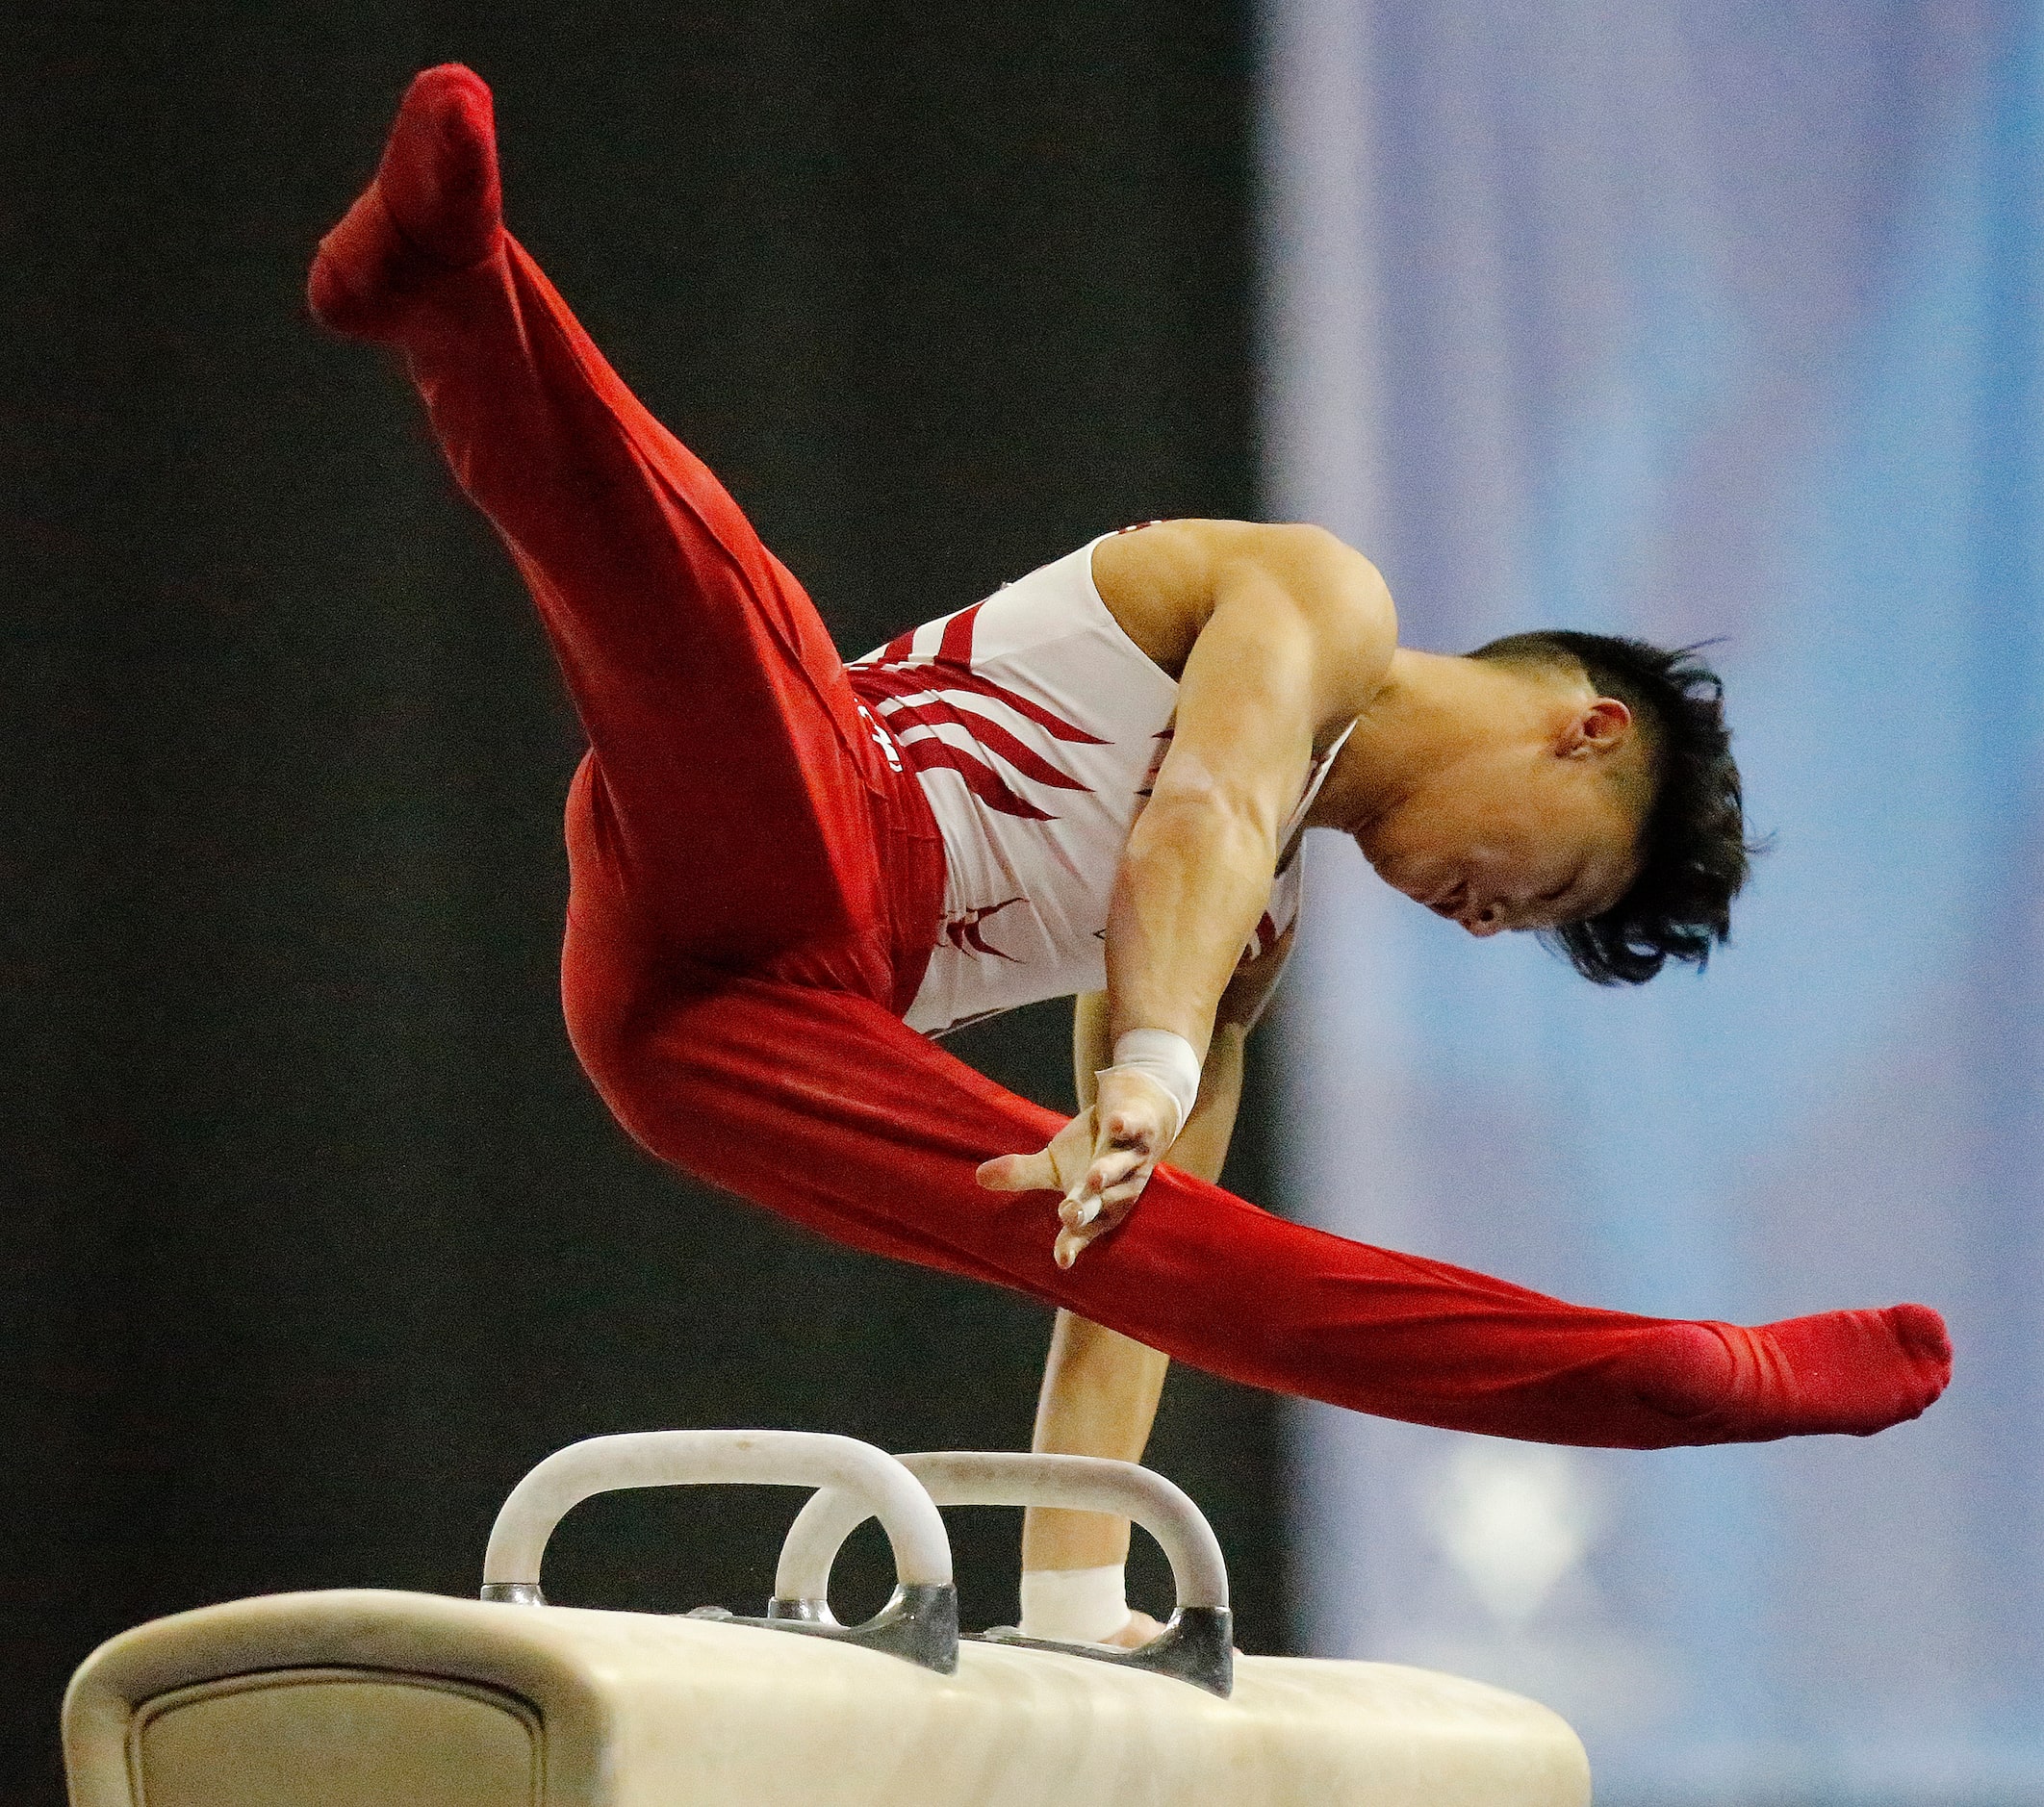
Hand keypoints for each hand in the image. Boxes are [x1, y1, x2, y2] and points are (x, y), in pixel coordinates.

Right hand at [976, 1067, 1178, 1266]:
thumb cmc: (1093, 1149)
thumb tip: (978, 1177)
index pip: (1082, 1229)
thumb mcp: (1055, 1164)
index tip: (1062, 1260)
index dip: (1073, 1243)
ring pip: (1119, 1167)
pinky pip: (1135, 1127)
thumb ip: (1021, 1175)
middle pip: (1101, 1202)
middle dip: (1086, 1209)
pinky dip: (1127, 1126)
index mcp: (1095, 1203)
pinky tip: (1116, 1124)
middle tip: (1069, 1215)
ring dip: (1107, 1173)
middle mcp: (1117, 1186)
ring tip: (1091, 1178)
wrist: (1138, 1112)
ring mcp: (1132, 1157)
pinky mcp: (1141, 1127)